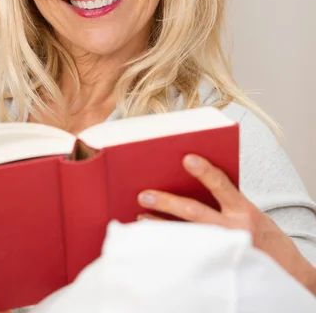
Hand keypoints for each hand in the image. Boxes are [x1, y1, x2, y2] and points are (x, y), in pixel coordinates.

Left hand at [137, 154, 315, 294]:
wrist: (286, 269)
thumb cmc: (259, 232)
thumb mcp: (249, 210)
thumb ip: (224, 197)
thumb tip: (183, 180)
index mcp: (244, 210)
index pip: (222, 185)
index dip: (205, 171)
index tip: (187, 158)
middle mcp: (235, 229)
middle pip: (196, 214)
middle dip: (167, 203)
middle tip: (144, 195)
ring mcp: (225, 249)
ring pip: (188, 236)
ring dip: (162, 226)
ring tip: (142, 218)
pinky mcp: (219, 265)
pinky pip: (190, 253)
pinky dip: (171, 245)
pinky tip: (156, 240)